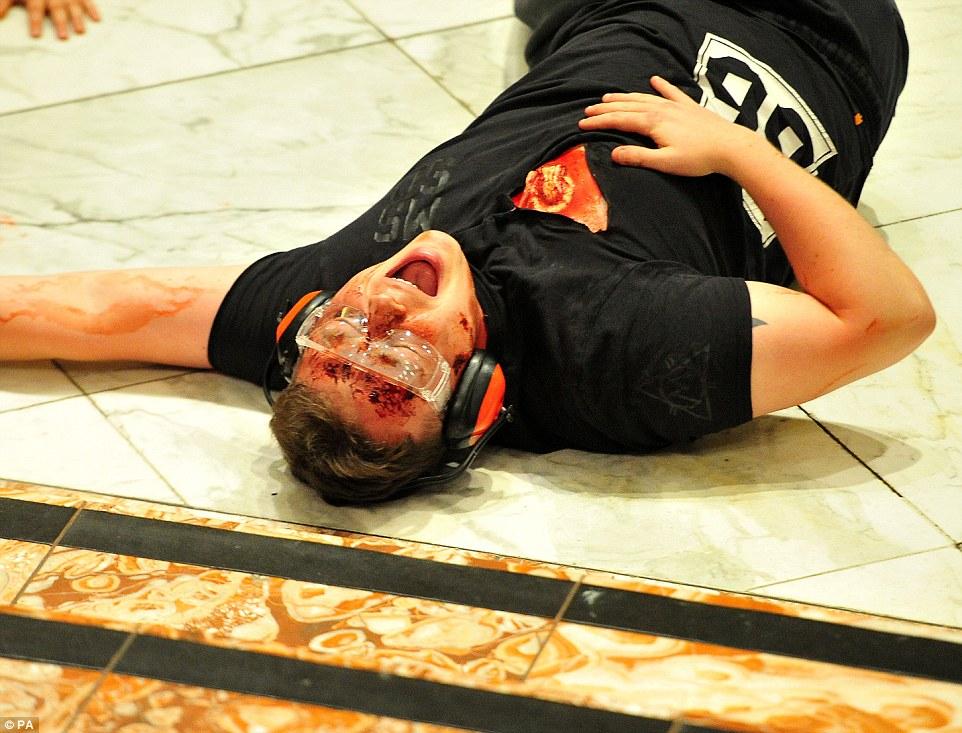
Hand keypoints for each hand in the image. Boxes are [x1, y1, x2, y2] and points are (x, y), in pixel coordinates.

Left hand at [0, 0, 100, 39]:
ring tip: (80, 31)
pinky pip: (87, 0)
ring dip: (77, 18)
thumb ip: (4, 2)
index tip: (36, 35)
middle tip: (63, 36)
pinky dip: (92, 9)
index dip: (35, 21)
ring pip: (73, 5)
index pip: (35, 9)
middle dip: (59, 22)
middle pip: (56, 8)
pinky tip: (97, 19)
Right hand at [579, 75, 753, 176]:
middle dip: (606, 109)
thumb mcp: (665, 163)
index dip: (600, 122)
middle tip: (588, 111)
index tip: (582, 124)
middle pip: (627, 106)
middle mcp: (661, 109)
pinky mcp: (689, 107)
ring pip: (644, 98)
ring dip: (625, 97)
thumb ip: (638, 157)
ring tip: (609, 97)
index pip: (619, 120)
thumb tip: (613, 153)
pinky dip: (661, 85)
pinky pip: (671, 92)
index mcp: (652, 123)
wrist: (730, 147)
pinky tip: (654, 80)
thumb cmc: (697, 158)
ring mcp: (675, 106)